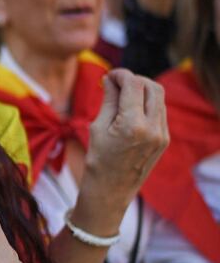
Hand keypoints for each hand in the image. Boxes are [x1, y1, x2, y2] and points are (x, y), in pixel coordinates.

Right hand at [82, 69, 168, 213]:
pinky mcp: (165, 139)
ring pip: (159, 97)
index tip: (109, 75)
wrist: (111, 189)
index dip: (121, 74)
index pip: (133, 85)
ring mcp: (162, 134)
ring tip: (123, 94)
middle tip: (117, 82)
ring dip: (142, 89)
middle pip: (152, 87)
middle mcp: (153, 128)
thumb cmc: (99, 159)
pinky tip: (131, 107)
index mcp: (133, 125)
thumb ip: (109, 100)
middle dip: (134, 79)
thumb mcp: (97, 127)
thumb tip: (111, 79)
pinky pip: (160, 111)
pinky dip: (147, 102)